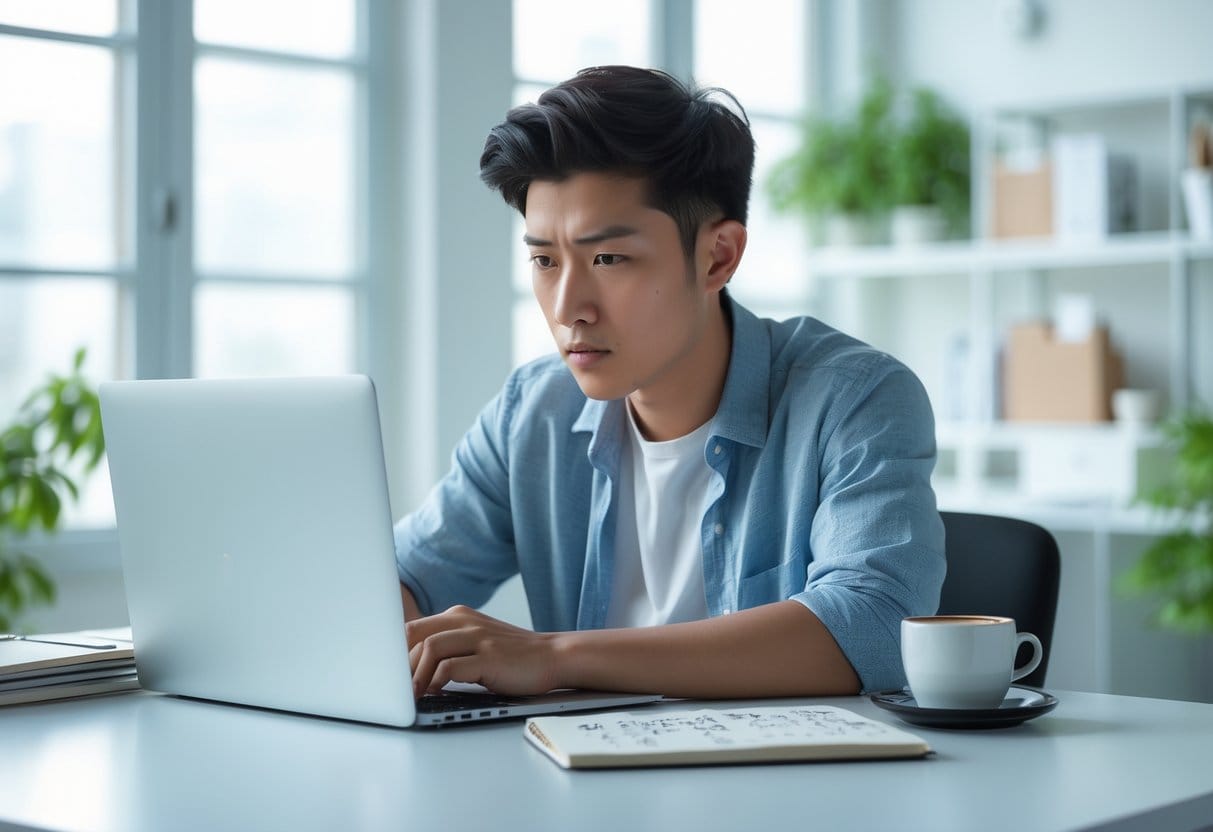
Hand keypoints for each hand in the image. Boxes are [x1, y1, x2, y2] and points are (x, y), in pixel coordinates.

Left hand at [406, 605, 560, 698]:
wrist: (553, 656)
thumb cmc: (512, 656)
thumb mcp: (476, 642)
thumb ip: (449, 647)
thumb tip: (411, 669)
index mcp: (458, 616)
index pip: (411, 628)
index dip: (394, 652)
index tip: (387, 674)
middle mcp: (465, 621)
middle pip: (414, 634)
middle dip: (398, 664)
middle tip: (393, 688)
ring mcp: (478, 638)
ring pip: (430, 648)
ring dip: (415, 676)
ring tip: (411, 696)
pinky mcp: (489, 657)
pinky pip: (450, 668)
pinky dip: (436, 682)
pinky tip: (436, 694)